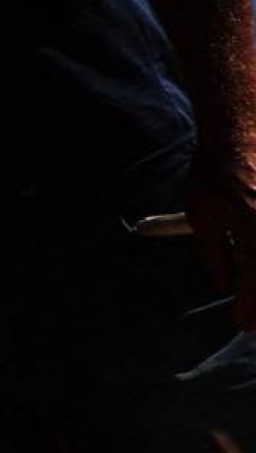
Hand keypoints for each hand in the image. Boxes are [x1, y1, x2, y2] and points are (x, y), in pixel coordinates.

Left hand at [187, 144, 255, 330]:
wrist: (242, 130)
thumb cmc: (217, 170)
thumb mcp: (202, 213)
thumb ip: (215, 254)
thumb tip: (225, 286)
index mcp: (253, 230)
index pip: (255, 285)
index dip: (250, 310)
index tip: (242, 322)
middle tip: (253, 315)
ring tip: (254, 293)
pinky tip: (253, 262)